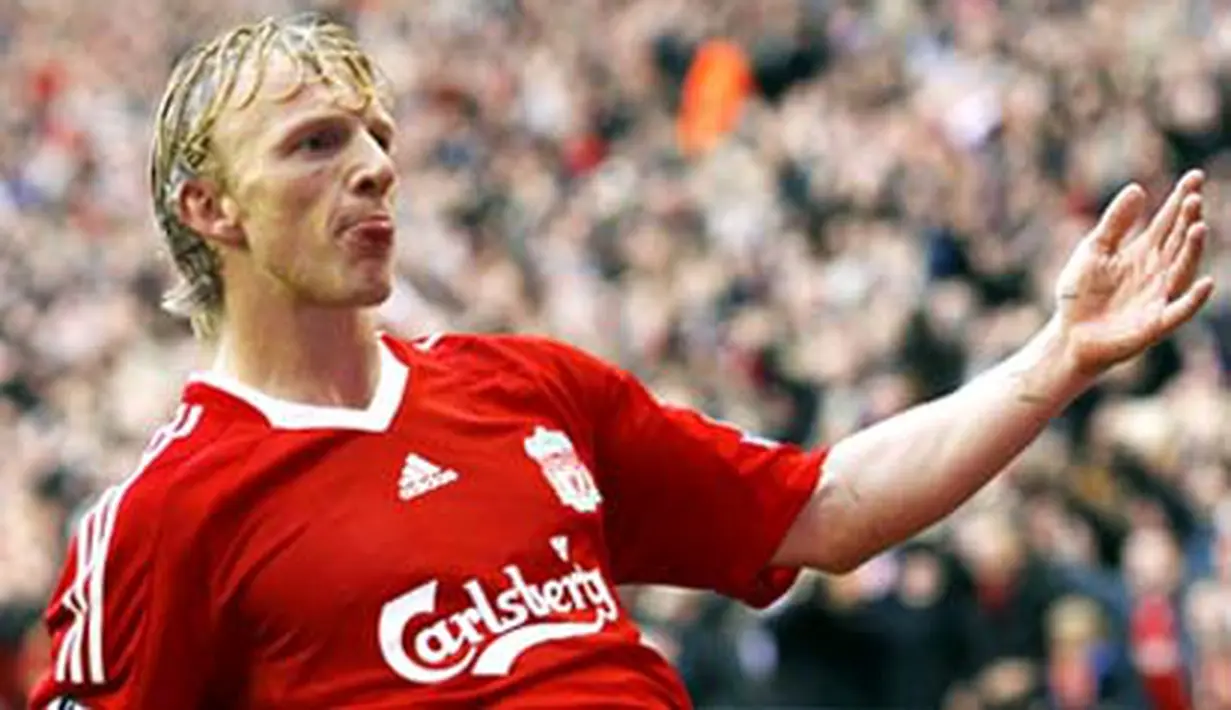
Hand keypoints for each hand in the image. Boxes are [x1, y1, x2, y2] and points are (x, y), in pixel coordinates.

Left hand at [1053, 170, 1214, 377]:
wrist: (1068, 335)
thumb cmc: (1081, 293)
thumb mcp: (1094, 251)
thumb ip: (1115, 223)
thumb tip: (1138, 188)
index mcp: (1144, 252)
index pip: (1168, 221)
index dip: (1181, 199)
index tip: (1195, 176)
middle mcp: (1158, 271)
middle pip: (1178, 240)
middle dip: (1188, 219)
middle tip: (1193, 197)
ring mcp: (1159, 296)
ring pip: (1182, 269)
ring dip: (1192, 250)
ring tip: (1198, 226)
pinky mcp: (1155, 324)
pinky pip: (1179, 311)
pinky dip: (1193, 299)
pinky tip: (1205, 282)